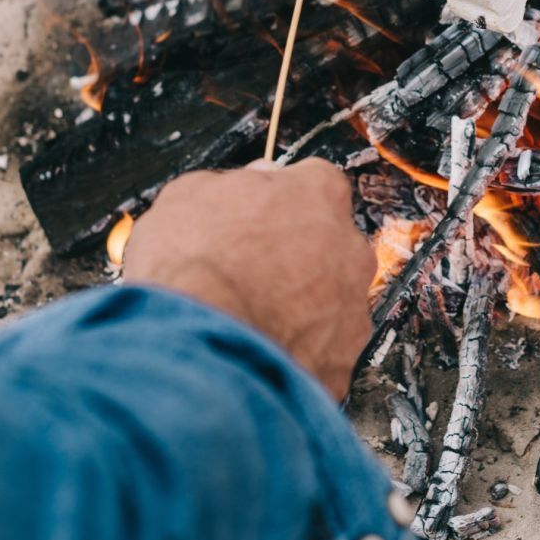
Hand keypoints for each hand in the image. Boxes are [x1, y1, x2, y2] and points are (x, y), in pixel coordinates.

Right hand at [122, 159, 376, 399]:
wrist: (202, 343)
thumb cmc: (194, 269)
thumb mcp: (188, 196)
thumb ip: (226, 184)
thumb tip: (233, 187)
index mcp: (317, 194)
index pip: (314, 182)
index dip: (280, 201)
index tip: (259, 213)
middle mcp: (348, 247)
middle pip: (330, 243)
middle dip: (297, 254)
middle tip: (253, 269)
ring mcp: (350, 305)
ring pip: (332, 299)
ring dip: (301, 304)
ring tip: (251, 314)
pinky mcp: (342, 357)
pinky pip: (324, 348)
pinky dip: (298, 349)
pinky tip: (261, 347)